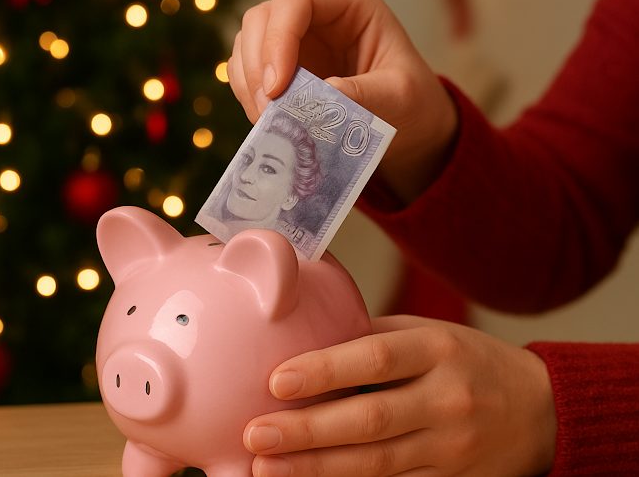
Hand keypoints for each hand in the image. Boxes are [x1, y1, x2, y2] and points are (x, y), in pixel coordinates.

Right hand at [227, 0, 458, 203]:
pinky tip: (267, 121)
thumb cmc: (411, 99)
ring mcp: (292, 41)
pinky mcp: (280, 69)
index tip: (279, 88)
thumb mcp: (400, 96)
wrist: (406, 123)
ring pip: (246, 45)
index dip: (277, 39)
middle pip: (260, 20)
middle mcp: (314, 15)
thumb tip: (322, 96)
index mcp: (346, 3)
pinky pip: (247, 73)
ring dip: (249, 84)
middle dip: (258, 66)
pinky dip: (248, 97)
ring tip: (268, 121)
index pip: (295, 1)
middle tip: (269, 110)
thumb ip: (365, 94)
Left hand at [243, 315, 556, 476]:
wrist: (540, 411)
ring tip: (267, 468)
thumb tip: (304, 341)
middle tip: (256, 435)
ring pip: (377, 464)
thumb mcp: (428, 334)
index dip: (324, 371)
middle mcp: (448, 399)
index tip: (276, 380)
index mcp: (438, 350)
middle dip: (307, 431)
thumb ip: (372, 338)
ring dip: (318, 469)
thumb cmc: (467, 362)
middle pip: (370, 420)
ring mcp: (453, 448)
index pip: (375, 358)